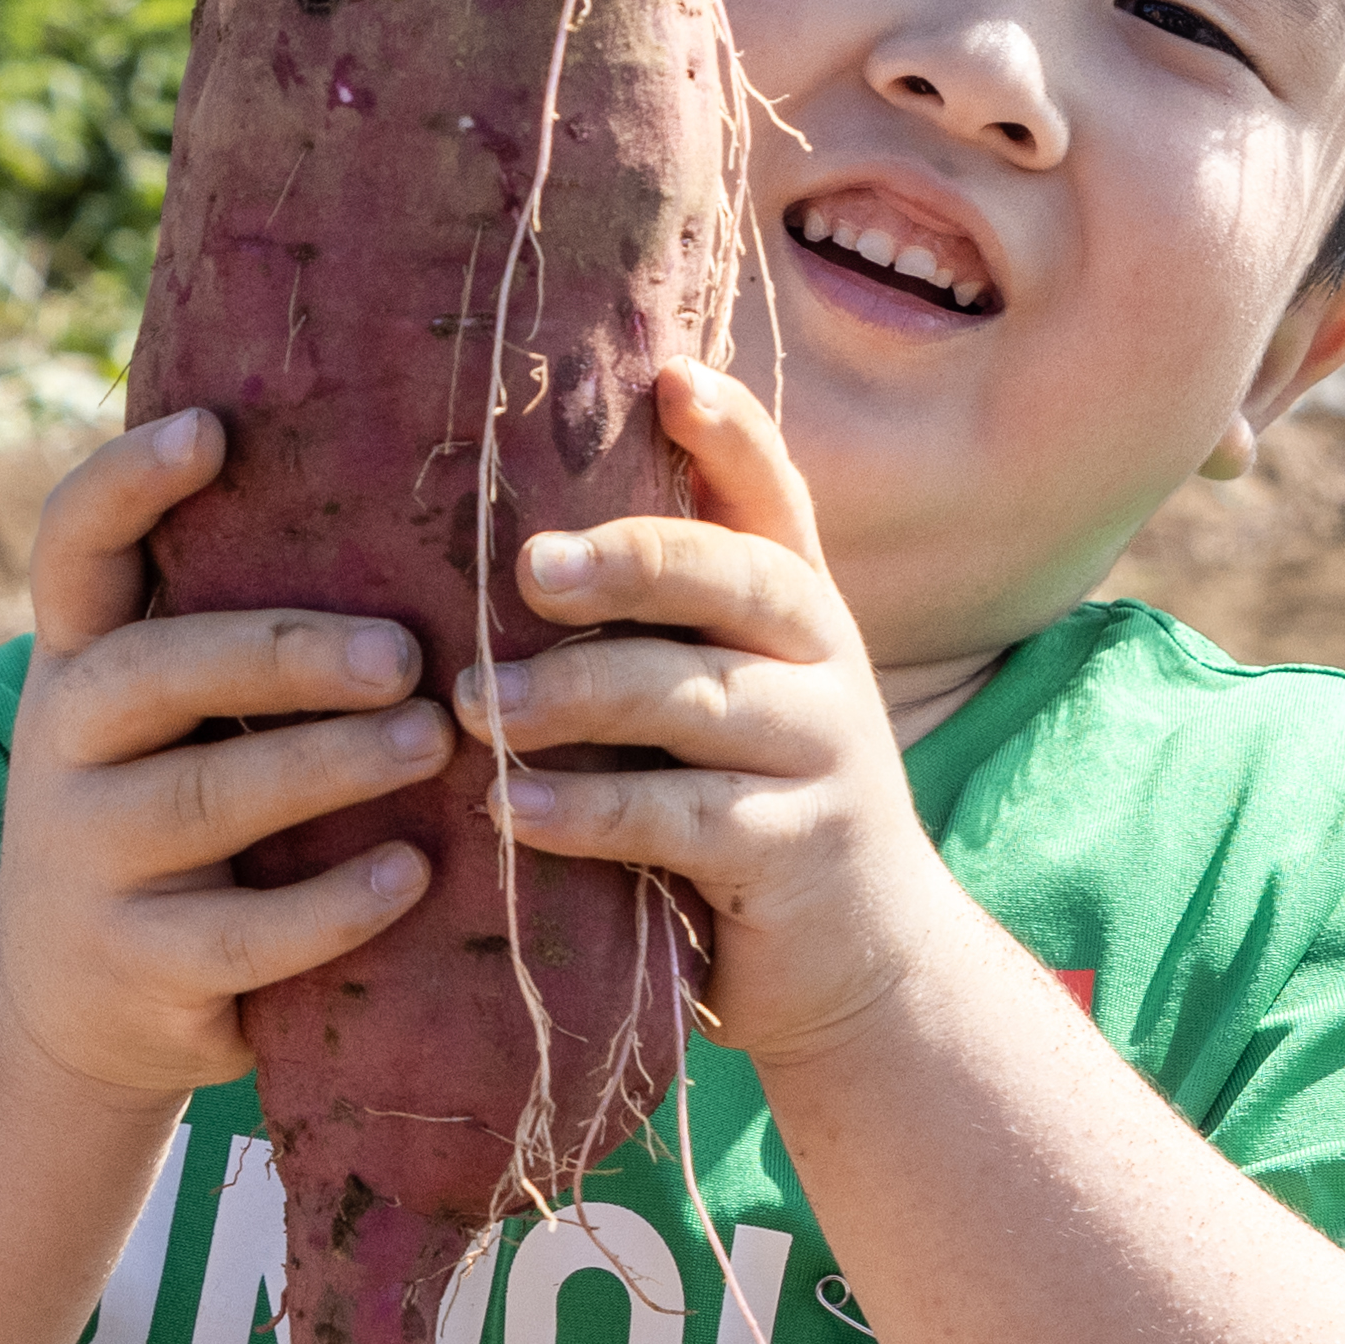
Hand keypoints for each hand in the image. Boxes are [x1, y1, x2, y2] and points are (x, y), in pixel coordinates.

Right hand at [0, 409, 444, 1102]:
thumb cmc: (160, 816)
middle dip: (282, 654)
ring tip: (436, 740)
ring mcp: (88, 859)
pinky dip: (333, 906)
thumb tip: (392, 493)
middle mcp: (63, 745)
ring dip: (326, 766)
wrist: (69, 1005)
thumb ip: (227, 629)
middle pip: (153, 673)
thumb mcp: (158, 719)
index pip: (73, 548)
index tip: (209, 428)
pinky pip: (240, 933)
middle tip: (405, 653)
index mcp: (78, 659)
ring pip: (201, 801)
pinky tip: (413, 872)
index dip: (125, 484)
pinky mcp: (136, 965)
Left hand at [457, 362, 987, 1066]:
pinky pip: (683, 817)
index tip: (667, 377)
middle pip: (733, 576)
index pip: (772, 493)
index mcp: (796, 605)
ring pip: (696, 698)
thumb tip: (509, 536)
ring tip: (479, 708)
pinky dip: (590, 811)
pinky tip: (513, 809)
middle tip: (526, 565)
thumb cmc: (750, 810)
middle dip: (631, 559)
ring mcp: (820, 754)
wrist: (865, 967)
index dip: (728, 430)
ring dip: (577, 697)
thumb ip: (662, 627)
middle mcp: (820, 661)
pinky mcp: (795, 851)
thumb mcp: (726, 700)